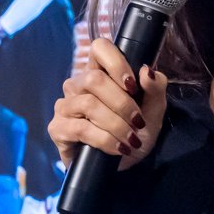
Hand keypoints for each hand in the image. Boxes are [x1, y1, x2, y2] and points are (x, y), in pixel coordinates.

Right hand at [49, 39, 167, 169]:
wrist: (126, 165)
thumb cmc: (136, 131)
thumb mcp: (154, 110)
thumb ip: (155, 88)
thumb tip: (146, 71)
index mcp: (99, 72)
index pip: (99, 48)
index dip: (116, 62)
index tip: (133, 86)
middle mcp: (78, 85)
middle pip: (95, 80)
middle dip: (122, 103)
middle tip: (138, 122)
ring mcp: (65, 106)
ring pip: (89, 104)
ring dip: (116, 124)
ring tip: (131, 140)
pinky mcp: (58, 129)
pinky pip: (80, 128)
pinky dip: (104, 139)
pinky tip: (117, 148)